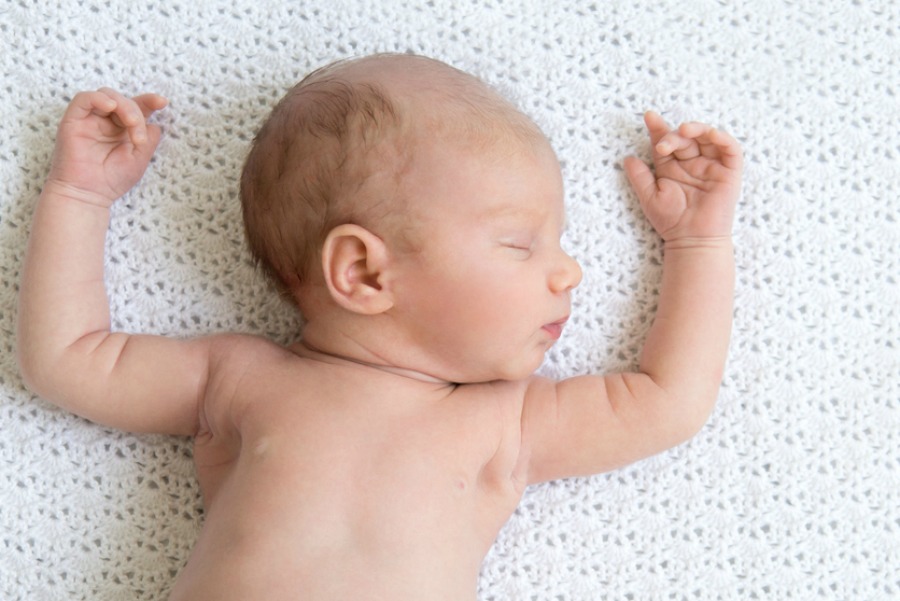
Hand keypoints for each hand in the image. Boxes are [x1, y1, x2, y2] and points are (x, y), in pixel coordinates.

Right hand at [47, 88, 167, 206]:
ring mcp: (90, 120)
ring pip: (107, 95)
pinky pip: (83, 99)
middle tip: (139, 136)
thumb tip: (154, 123)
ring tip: (132, 124)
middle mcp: (107, 122)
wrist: (88, 195)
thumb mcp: (139, 159)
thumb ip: (148, 139)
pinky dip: (98, 98)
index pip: (137, 107)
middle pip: (124, 101)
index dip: (150, 101)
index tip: (162, 102)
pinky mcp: (73, 120)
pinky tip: (111, 106)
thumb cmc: (112, 180)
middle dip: (137, 112)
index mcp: (123, 129)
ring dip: (124, 106)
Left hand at [623, 111, 741, 241]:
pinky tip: (709, 134)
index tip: (648, 117)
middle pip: (685, 138)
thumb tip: (627, 158)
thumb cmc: (671, 221)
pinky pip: (731, 149)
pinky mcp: (729, 172)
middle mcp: (693, 164)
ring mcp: (712, 166)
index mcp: (673, 167)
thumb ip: (639, 177)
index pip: (667, 142)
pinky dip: (721, 138)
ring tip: (682, 131)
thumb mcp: (649, 196)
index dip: (658, 128)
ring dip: (696, 130)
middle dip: (673, 135)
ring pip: (707, 138)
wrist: (690, 239)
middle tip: (662, 144)